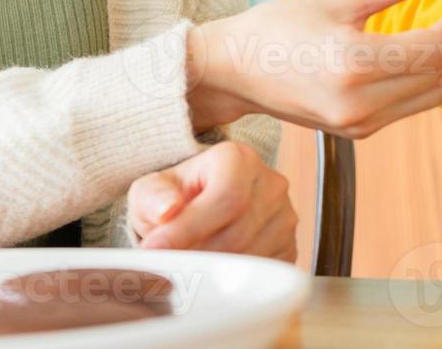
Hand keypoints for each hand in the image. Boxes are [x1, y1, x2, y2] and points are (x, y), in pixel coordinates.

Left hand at [126, 141, 297, 262]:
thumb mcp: (152, 190)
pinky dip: (234, 282)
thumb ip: (153, 196)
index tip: (157, 249)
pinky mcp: (289, 247)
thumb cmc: (176, 196)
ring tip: (186, 267)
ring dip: (214, 272)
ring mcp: (284, 217)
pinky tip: (212, 274)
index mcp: (239, 159)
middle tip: (167, 266)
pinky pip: (264, 274)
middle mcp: (270, 184)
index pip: (226, 197)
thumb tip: (167, 210)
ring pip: (252, 258)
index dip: (190, 229)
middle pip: (238, 233)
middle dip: (197, 255)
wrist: (200, 204)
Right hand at [186, 0, 441, 138]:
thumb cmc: (276, 27)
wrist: (232, 72)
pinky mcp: (362, 131)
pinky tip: (435, 46)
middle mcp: (361, 104)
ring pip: (436, 95)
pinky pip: (416, 104)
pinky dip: (434, 76)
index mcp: (353, 65)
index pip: (437, 47)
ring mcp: (363, 124)